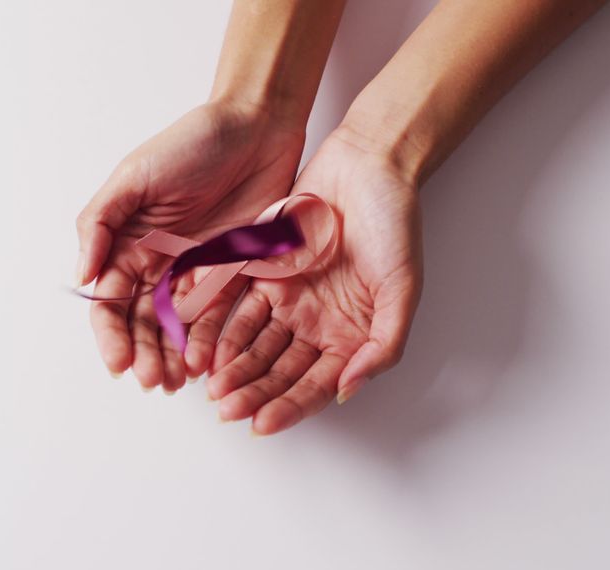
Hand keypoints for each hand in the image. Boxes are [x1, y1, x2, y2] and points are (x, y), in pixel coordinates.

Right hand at [76, 101, 303, 392]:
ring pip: (178, 328)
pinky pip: (218, 316)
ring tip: (176, 382)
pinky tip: (206, 362)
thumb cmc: (191, 143)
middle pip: (142, 323)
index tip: (119, 362)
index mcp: (127, 243)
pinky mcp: (233, 272)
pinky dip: (209, 341)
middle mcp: (157, 264)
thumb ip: (101, 224)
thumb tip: (81, 276)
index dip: (111, 335)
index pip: (109, 301)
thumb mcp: (134, 176)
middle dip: (143, 354)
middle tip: (153, 380)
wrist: (256, 126)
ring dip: (172, 357)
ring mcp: (196, 271)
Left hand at [206, 128, 423, 434]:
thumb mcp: (403, 289)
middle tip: (227, 409)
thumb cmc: (395, 224)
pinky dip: (222, 328)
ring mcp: (288, 298)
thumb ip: (382, 344)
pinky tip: (206, 347)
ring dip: (234, 367)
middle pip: (279, 371)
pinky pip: (237, 305)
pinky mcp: (263, 270)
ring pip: (254, 344)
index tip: (262, 424)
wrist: (369, 166)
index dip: (289, 407)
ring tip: (213, 386)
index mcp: (350, 336)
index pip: (314, 384)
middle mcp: (315, 324)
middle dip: (253, 393)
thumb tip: (348, 389)